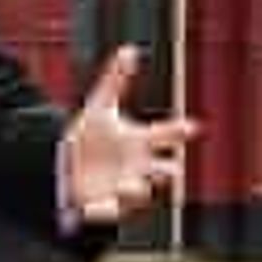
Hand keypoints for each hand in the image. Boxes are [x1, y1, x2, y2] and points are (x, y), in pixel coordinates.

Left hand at [62, 45, 199, 225]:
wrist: (67, 165)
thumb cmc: (91, 137)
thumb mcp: (100, 106)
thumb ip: (115, 79)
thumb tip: (130, 49)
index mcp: (141, 142)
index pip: (167, 134)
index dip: (181, 130)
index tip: (193, 125)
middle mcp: (140, 166)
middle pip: (166, 171)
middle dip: (169, 170)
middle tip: (171, 168)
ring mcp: (126, 187)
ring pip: (142, 193)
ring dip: (138, 190)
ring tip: (133, 186)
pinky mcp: (107, 205)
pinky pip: (112, 212)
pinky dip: (108, 210)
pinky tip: (95, 207)